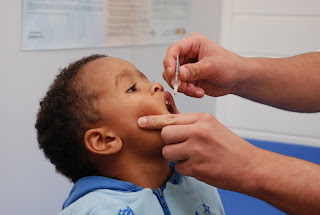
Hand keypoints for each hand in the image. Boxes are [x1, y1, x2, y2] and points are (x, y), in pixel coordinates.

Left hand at [138, 113, 258, 190]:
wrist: (249, 166)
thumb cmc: (230, 147)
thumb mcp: (212, 127)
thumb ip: (190, 124)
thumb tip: (167, 125)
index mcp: (202, 119)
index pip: (170, 118)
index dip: (153, 121)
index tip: (141, 122)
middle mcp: (198, 132)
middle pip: (165, 135)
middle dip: (169, 142)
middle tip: (182, 146)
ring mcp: (196, 150)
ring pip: (168, 152)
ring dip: (176, 156)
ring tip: (193, 156)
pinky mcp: (196, 167)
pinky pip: (178, 167)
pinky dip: (185, 168)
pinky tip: (200, 165)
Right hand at [163, 33, 250, 97]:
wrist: (239, 79)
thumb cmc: (231, 66)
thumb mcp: (212, 66)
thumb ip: (194, 70)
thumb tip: (179, 73)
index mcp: (194, 44)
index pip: (174, 50)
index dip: (169, 61)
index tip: (171, 73)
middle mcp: (188, 55)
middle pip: (170, 65)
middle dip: (175, 78)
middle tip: (183, 86)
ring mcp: (188, 68)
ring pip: (174, 78)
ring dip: (182, 87)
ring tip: (194, 90)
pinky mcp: (190, 79)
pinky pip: (182, 86)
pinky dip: (188, 91)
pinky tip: (199, 92)